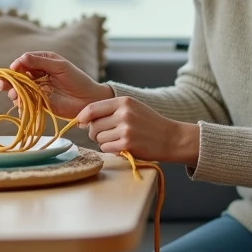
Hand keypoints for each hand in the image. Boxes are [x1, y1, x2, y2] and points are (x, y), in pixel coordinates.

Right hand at [0, 52, 111, 120]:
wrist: (88, 100)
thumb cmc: (77, 79)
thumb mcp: (60, 66)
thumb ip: (41, 62)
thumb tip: (20, 58)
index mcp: (42, 62)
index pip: (23, 62)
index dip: (16, 66)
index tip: (14, 69)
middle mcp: (37, 75)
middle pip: (16, 77)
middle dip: (6, 80)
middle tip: (1, 84)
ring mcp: (36, 90)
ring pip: (18, 90)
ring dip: (13, 93)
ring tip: (14, 95)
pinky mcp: (38, 103)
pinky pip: (25, 103)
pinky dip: (20, 105)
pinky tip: (22, 105)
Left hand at [76, 96, 199, 166]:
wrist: (171, 138)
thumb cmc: (149, 124)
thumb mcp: (133, 108)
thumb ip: (109, 110)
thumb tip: (81, 120)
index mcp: (124, 101)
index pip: (92, 108)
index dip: (82, 117)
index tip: (81, 123)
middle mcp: (124, 113)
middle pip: (93, 126)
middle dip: (95, 133)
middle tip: (107, 135)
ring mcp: (126, 129)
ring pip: (98, 138)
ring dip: (104, 142)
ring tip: (119, 140)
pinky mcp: (127, 144)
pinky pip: (106, 148)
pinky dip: (111, 149)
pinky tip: (122, 147)